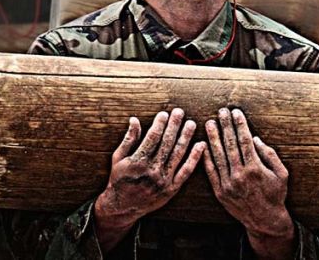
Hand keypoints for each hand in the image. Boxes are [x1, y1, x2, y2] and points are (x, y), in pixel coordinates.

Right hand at [95, 109, 204, 251]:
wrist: (122, 207)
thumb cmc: (119, 179)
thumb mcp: (118, 159)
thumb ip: (128, 139)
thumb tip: (134, 119)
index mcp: (137, 162)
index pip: (152, 138)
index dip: (159, 124)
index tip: (164, 113)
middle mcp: (152, 171)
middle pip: (166, 144)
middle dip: (174, 126)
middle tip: (180, 112)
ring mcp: (163, 180)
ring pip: (178, 154)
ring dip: (186, 137)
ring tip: (191, 123)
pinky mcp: (172, 188)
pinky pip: (186, 171)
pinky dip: (195, 158)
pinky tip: (201, 145)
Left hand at [204, 108, 294, 259]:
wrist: (264, 220)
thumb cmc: (276, 195)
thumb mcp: (282, 174)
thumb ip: (270, 155)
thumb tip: (255, 138)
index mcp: (255, 168)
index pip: (245, 141)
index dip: (240, 125)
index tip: (236, 112)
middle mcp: (240, 175)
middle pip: (230, 145)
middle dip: (225, 126)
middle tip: (221, 111)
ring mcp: (228, 184)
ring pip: (218, 156)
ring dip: (213, 138)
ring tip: (209, 123)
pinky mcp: (220, 192)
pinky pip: (211, 172)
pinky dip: (206, 158)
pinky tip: (203, 146)